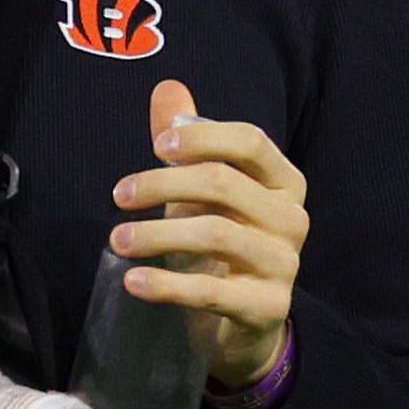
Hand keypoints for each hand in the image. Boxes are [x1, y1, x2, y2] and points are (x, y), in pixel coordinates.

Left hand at [110, 79, 307, 388]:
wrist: (244, 319)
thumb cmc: (224, 241)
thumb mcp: (204, 190)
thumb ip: (189, 141)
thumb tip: (167, 89)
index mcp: (284, 181)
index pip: (250, 141)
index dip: (203, 138)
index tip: (157, 147)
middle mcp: (292, 219)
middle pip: (224, 183)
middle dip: (162, 185)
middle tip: (119, 196)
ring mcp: (284, 264)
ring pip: (217, 234)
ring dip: (157, 234)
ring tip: (116, 240)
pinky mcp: (267, 307)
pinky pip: (213, 291)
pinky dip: (167, 285)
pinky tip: (133, 280)